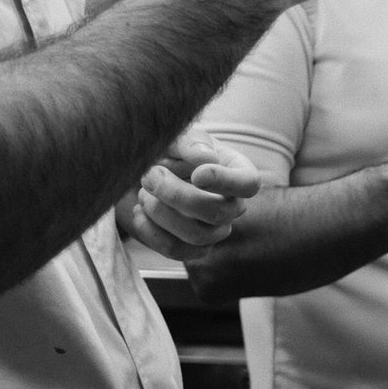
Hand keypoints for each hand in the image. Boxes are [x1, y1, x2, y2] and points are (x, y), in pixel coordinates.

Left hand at [127, 127, 261, 260]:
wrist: (157, 171)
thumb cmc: (178, 151)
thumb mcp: (184, 137)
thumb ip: (193, 143)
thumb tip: (205, 158)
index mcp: (240, 174)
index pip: (248, 184)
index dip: (224, 182)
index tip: (196, 174)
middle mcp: (233, 206)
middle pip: (219, 213)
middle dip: (177, 195)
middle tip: (151, 174)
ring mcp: (215, 230)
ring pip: (197, 237)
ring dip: (162, 214)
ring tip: (145, 193)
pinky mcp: (192, 248)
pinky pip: (177, 251)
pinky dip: (151, 233)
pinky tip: (139, 211)